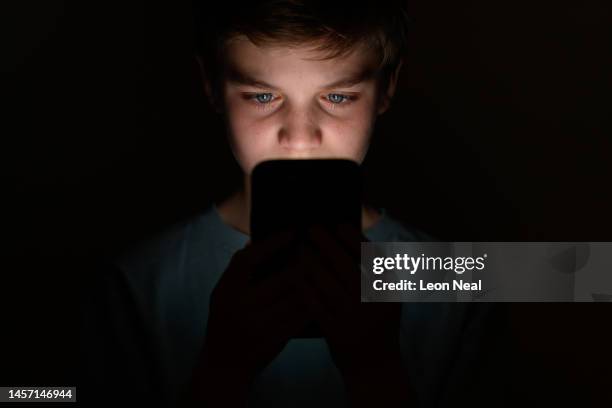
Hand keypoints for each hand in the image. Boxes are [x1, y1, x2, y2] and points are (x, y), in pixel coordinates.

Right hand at [187, 229, 309, 405]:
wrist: (225, 367)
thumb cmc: (225, 322)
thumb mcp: (222, 295)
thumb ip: (237, 272)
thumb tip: (257, 241)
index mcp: (225, 292)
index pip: (247, 260)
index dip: (270, 244)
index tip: (290, 233)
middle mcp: (241, 308)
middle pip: (282, 279)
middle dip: (303, 263)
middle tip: (317, 249)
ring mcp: (260, 326)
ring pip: (298, 298)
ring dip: (314, 282)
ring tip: (325, 267)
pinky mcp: (277, 340)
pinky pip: (303, 316)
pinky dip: (315, 302)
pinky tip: (324, 292)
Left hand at [296, 223, 412, 406]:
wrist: (375, 369)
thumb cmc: (376, 325)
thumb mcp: (385, 300)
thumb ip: (373, 276)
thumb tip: (347, 241)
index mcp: (390, 291)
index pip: (374, 258)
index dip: (354, 239)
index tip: (338, 225)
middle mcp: (375, 304)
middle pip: (347, 266)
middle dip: (328, 245)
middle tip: (312, 229)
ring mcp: (356, 319)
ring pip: (328, 284)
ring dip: (311, 264)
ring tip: (300, 250)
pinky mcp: (337, 334)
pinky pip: (316, 305)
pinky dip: (304, 288)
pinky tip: (295, 276)